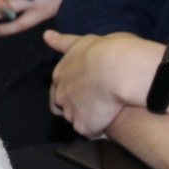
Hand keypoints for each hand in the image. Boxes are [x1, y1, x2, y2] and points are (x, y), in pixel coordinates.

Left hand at [44, 29, 158, 137]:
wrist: (120, 68)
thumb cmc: (109, 49)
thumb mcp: (84, 40)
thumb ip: (66, 42)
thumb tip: (47, 36)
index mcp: (61, 72)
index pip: (58, 87)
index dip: (72, 89)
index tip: (85, 89)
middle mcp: (61, 93)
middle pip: (62, 106)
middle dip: (76, 106)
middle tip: (96, 103)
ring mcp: (71, 112)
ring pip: (77, 120)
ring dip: (89, 118)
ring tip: (108, 115)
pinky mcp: (84, 126)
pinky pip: (91, 132)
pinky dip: (100, 130)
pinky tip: (113, 124)